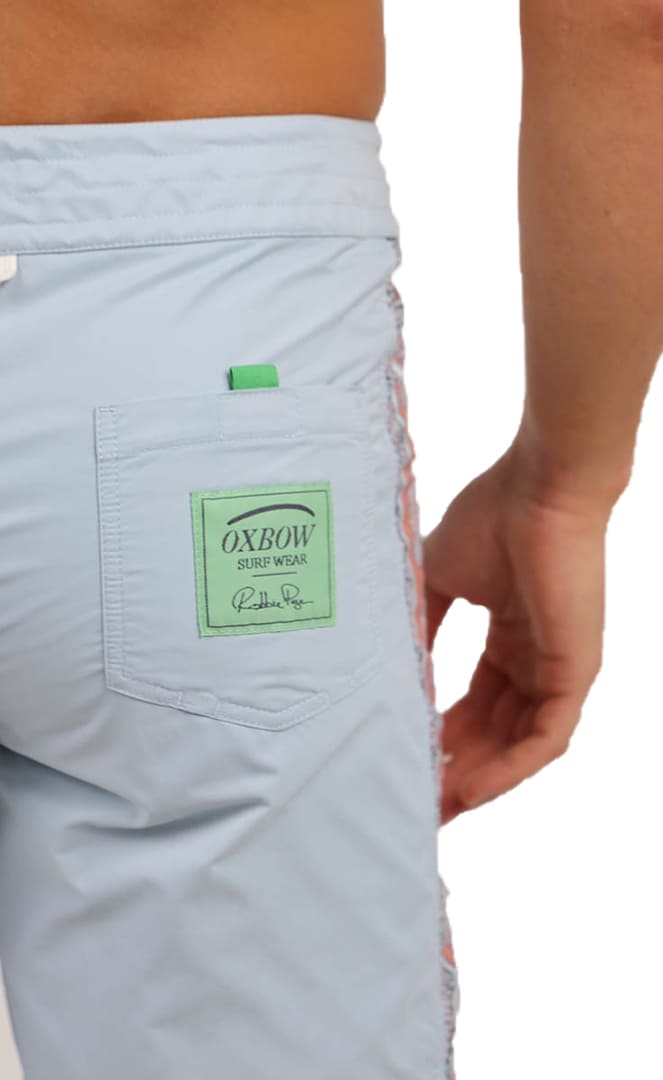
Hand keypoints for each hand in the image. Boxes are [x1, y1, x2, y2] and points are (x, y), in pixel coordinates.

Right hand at [425, 440, 614, 824]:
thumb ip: (421, 623)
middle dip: (456, 770)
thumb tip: (390, 664)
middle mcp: (535, 660)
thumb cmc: (494, 517)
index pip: (477, 705)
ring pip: (519, 746)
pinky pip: (545, 739)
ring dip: (479, 780)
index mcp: (510, 637)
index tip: (408, 762)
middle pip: (495, 733)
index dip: (443, 737)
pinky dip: (509, 769)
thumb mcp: (439, 578)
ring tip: (435, 806)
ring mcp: (558, 670)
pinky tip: (470, 790)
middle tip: (415, 801)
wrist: (540, 486)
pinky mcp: (574, 672)